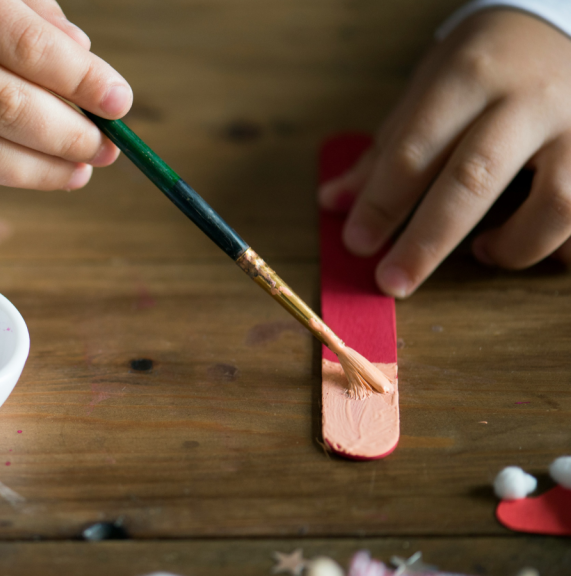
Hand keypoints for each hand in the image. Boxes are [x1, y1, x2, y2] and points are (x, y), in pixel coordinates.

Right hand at [0, 0, 129, 189]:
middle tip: (105, 148)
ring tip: (77, 172)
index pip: (25, 44)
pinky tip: (23, 172)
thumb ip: (28, 13)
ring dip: (37, 171)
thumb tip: (85, 65)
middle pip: (4, 106)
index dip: (81, 81)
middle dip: (67, 135)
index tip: (119, 103)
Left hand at [318, 9, 570, 296]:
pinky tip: (537, 247)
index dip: (382, 203)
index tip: (357, 243)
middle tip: (392, 281)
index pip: (416, 150)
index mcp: (470, 77)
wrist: (565, 22)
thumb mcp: (430, 86)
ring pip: (556, 205)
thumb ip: (386, 148)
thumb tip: (333, 203)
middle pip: (474, 180)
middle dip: (427, 241)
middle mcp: (529, 100)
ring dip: (514, 246)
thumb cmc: (487, 62)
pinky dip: (563, 246)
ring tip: (482, 252)